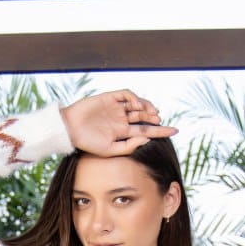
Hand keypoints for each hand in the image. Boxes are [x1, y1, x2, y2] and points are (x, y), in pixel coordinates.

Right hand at [61, 89, 177, 156]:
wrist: (69, 130)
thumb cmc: (87, 143)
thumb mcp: (110, 150)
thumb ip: (128, 146)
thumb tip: (147, 138)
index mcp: (122, 133)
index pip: (146, 131)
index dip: (161, 131)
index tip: (175, 131)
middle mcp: (121, 119)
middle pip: (144, 116)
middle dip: (155, 117)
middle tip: (161, 120)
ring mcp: (116, 108)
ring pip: (138, 104)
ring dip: (147, 107)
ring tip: (153, 113)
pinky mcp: (110, 97)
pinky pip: (126, 95)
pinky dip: (134, 98)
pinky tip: (137, 106)